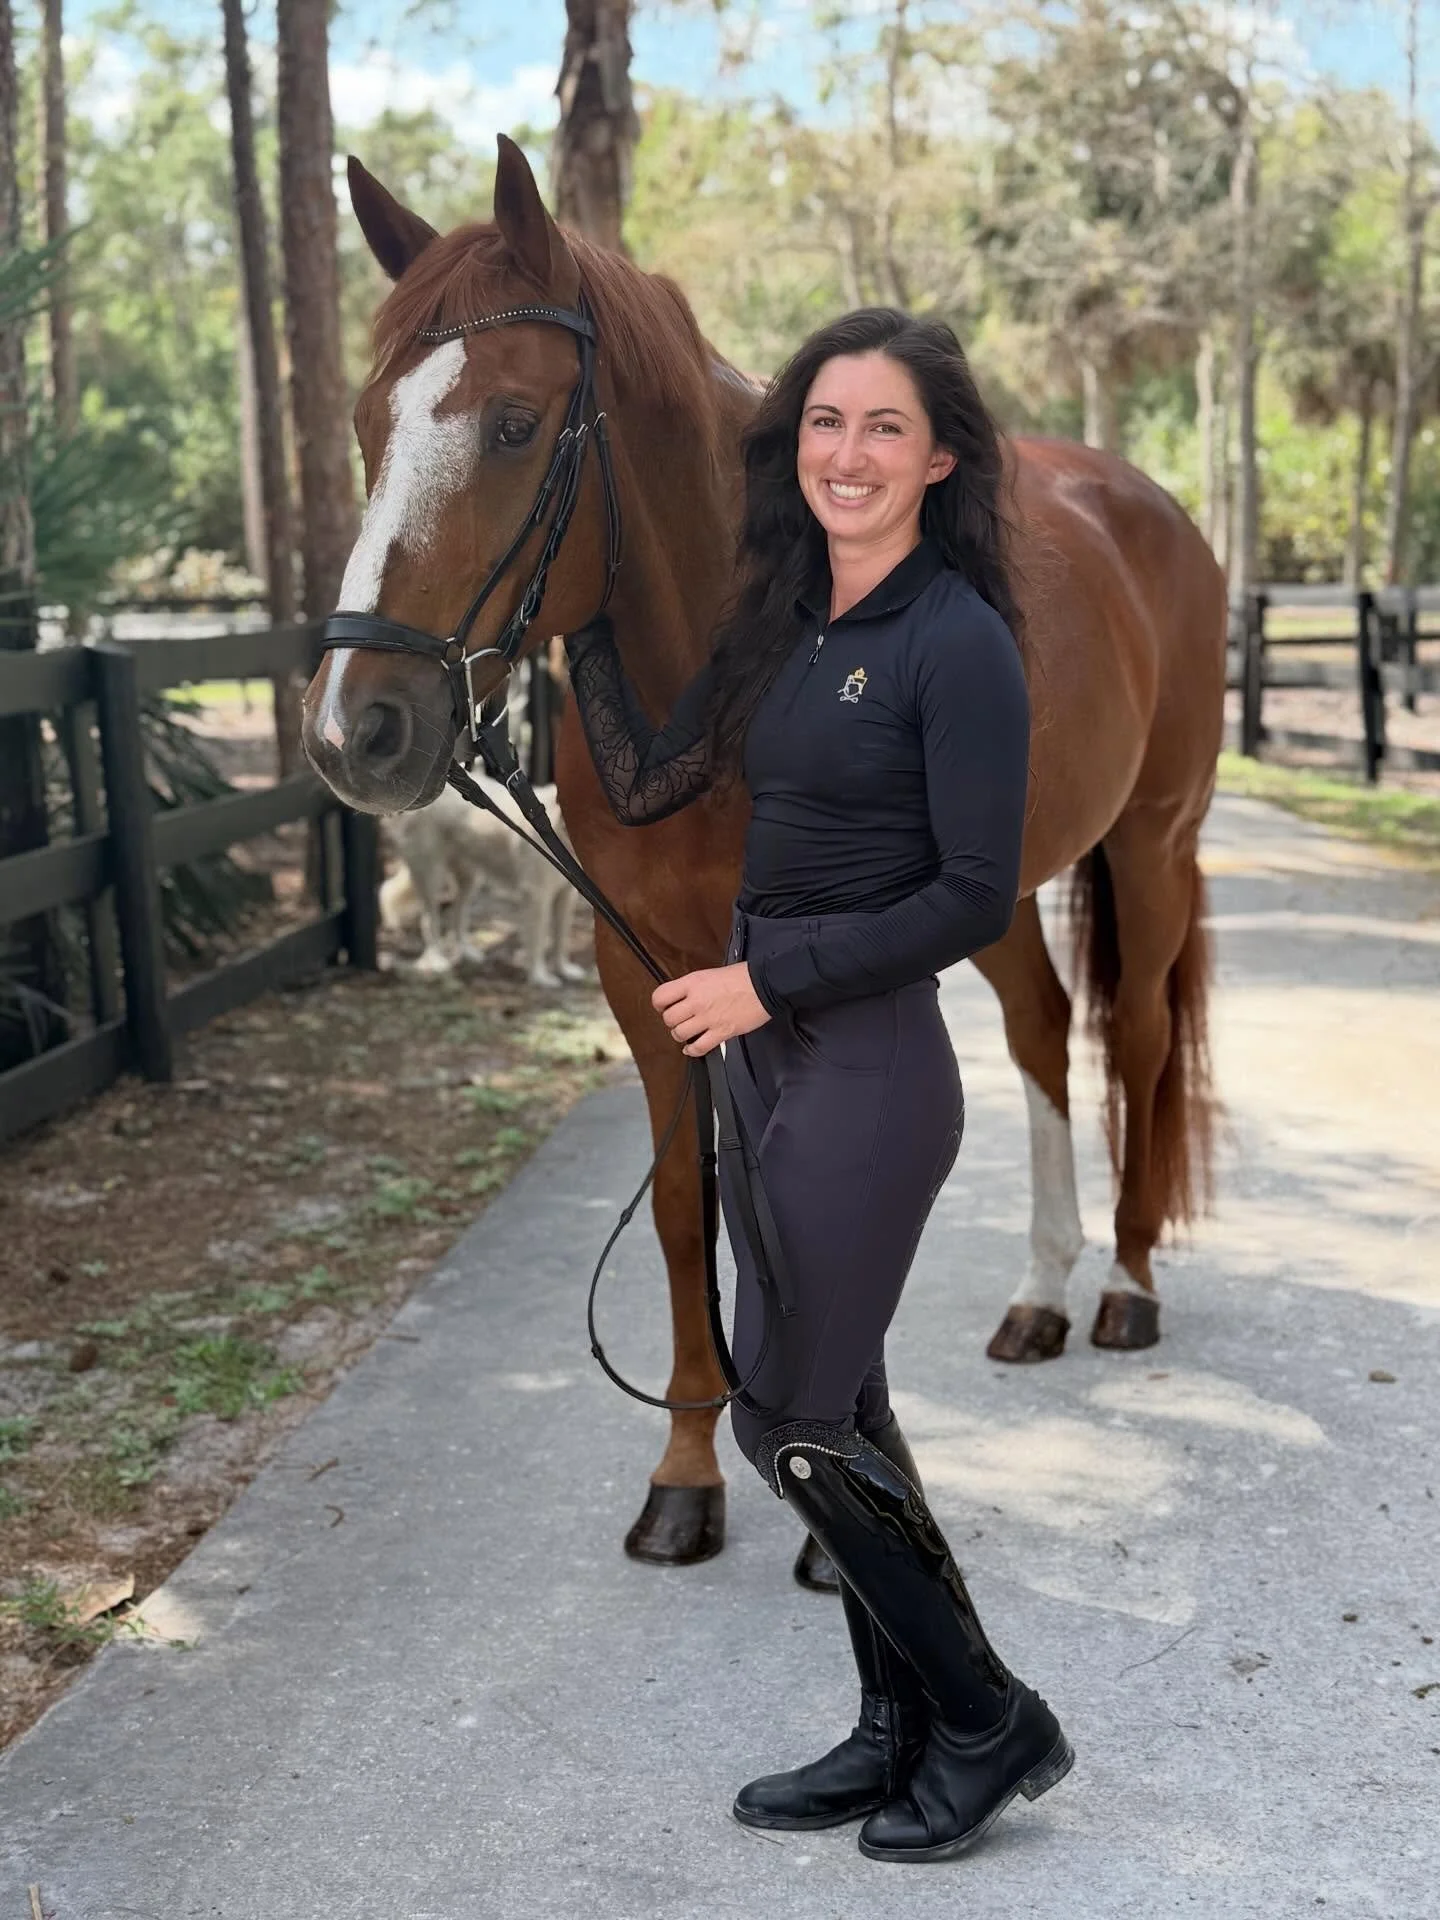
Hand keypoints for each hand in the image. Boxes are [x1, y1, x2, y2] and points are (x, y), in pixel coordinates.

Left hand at [652, 963, 771, 1057]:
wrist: (765, 985)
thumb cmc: (742, 977)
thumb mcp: (710, 974)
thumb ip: (693, 987)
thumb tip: (681, 998)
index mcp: (693, 983)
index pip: (660, 996)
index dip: (660, 1004)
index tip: (665, 1007)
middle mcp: (697, 1001)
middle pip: (669, 1019)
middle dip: (672, 1021)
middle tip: (680, 1020)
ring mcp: (708, 1018)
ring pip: (680, 1034)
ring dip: (681, 1035)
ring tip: (688, 1032)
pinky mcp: (721, 1032)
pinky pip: (698, 1047)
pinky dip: (692, 1050)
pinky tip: (692, 1048)